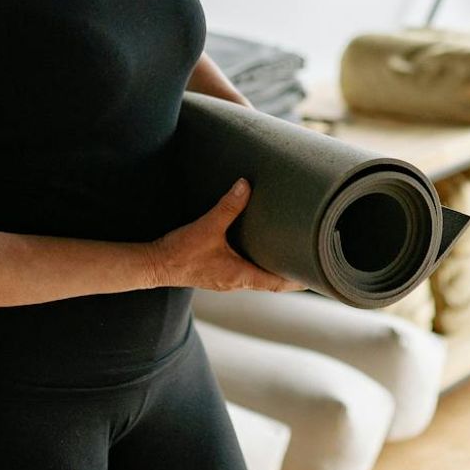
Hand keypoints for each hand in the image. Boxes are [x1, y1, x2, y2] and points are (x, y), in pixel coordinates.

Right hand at [149, 178, 307, 292]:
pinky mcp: (218, 273)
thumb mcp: (206, 227)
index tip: (315, 275)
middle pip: (271, 282)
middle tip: (309, 260)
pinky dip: (256, 262)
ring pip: (258, 276)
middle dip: (289, 272)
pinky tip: (258, 249)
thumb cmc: (180, 253)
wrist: (154, 265)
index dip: (297, 280)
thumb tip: (245, 186)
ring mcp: (227, 279)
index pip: (277, 284)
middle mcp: (237, 282)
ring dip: (273, 267)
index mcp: (240, 276)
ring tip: (289, 253)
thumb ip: (227, 207)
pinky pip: (244, 270)